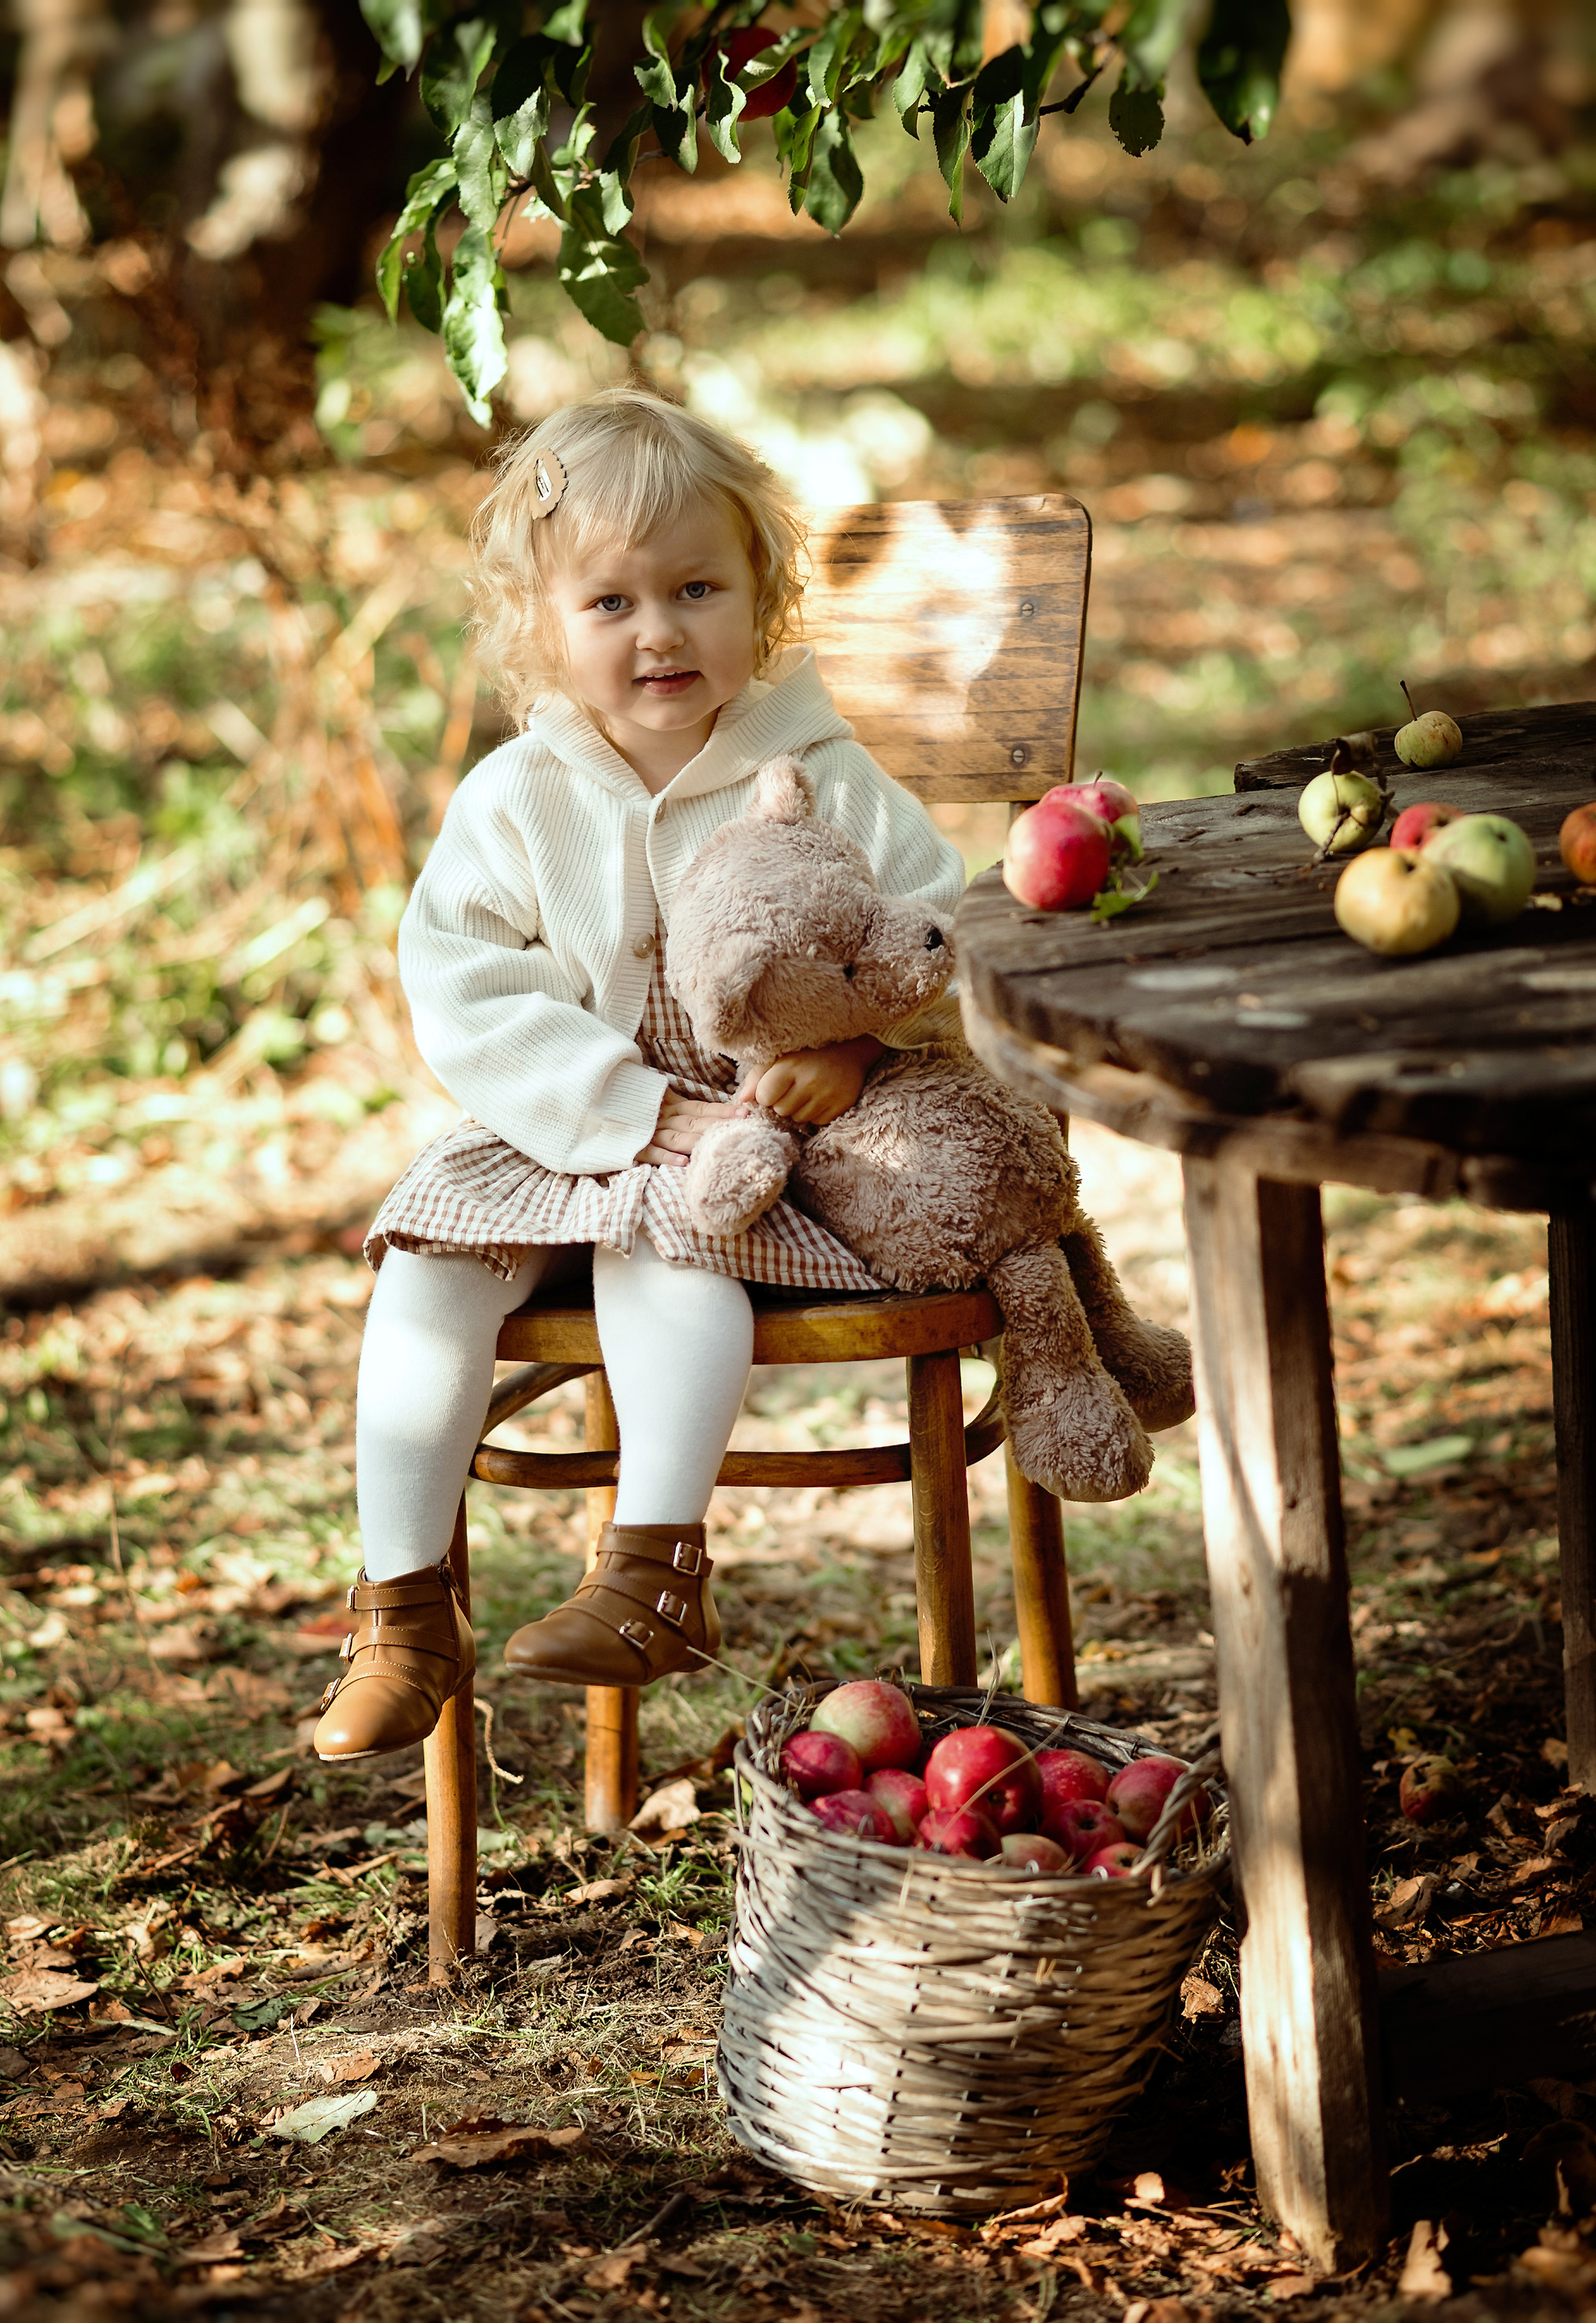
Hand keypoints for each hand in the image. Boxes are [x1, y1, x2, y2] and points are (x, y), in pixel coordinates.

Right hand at [634, 1090, 746, 1168]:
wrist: (594, 1109)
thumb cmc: (629, 1105)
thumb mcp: (654, 1097)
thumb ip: (675, 1101)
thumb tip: (704, 1106)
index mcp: (669, 1105)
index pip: (700, 1107)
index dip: (722, 1110)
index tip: (744, 1112)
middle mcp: (662, 1118)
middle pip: (694, 1122)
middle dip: (719, 1124)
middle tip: (742, 1126)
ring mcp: (648, 1133)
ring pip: (677, 1137)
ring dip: (698, 1141)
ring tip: (719, 1145)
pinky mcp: (634, 1147)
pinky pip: (651, 1153)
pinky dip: (666, 1158)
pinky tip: (683, 1164)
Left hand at [736, 1036, 883, 1126]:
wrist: (848, 1050)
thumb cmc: (806, 1053)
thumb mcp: (778, 1057)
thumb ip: (757, 1076)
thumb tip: (743, 1100)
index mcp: (790, 1065)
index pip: (765, 1097)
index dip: (766, 1094)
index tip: (774, 1086)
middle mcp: (810, 1081)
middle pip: (781, 1110)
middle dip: (782, 1102)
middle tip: (792, 1088)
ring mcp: (828, 1094)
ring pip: (798, 1119)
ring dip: (798, 1109)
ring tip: (806, 1092)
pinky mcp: (842, 1104)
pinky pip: (817, 1122)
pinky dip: (815, 1113)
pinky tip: (819, 1098)